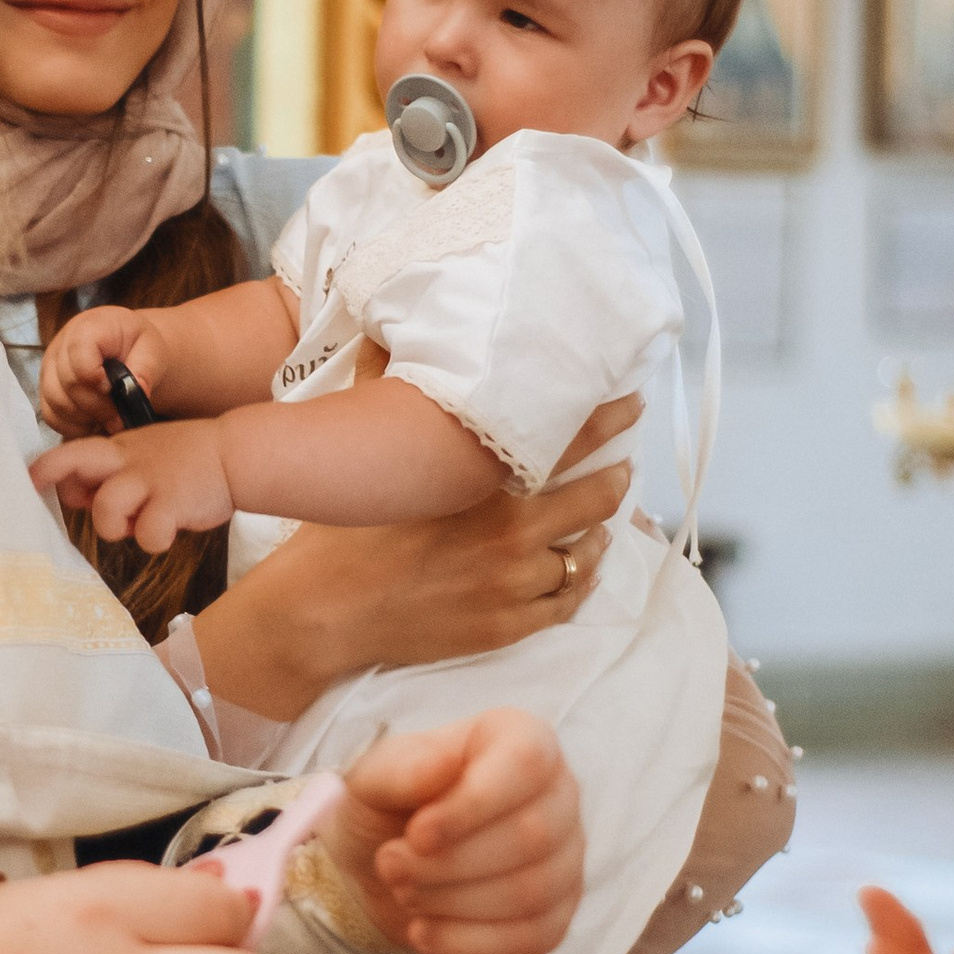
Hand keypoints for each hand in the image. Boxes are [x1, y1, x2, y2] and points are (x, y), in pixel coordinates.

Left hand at [33, 418, 234, 550]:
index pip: (70, 452)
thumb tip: (78, 496)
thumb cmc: (186, 459)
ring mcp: (149, 481)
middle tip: (39, 489)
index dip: (47, 470)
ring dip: (114, 527)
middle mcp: (127, 462)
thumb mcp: (144, 453)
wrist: (234, 455)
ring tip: (137, 523)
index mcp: (118, 449)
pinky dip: (154, 540)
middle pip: (74, 461)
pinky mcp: (172, 504)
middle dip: (53, 476)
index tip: (30, 481)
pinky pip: (147, 535)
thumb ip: (112, 472)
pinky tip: (167, 531)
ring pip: (105, 510)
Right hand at [38, 304, 165, 434]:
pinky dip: (74, 427)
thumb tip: (139, 392)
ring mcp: (49, 370)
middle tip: (120, 417)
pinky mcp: (46, 391)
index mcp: (87, 328)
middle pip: (68, 385)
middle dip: (97, 407)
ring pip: (57, 404)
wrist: (123, 348)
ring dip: (85, 419)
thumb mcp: (151, 349)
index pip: (79, 356)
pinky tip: (94, 422)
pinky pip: (51, 417)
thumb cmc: (136, 346)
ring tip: (109, 418)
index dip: (95, 379)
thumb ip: (146, 369)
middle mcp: (60, 346)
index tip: (113, 389)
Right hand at [192, 398, 641, 720]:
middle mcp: (512, 530)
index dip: (608, 417)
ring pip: (587, 552)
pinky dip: (581, 580)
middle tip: (623, 461)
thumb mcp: (365, 448)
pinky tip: (580, 567)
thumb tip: (380, 329)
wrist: (324, 612)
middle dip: (615, 474)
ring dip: (598, 532)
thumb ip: (380, 384)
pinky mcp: (508, 624)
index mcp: (483, 481)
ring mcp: (514, 583)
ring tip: (602, 518)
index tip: (629, 402)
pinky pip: (568, 601)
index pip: (569, 438)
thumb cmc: (340, 531)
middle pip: (595, 497)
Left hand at [329, 710, 584, 953]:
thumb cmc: (388, 805)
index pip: (526, 764)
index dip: (474, 804)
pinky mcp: (558, 913)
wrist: (383, 867)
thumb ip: (401, 769)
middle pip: (532, 835)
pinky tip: (422, 931)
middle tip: (390, 865)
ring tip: (403, 892)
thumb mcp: (374, 777)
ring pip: (533, 891)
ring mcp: (566, 856)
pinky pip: (533, 937)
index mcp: (521, 738)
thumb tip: (438, 767)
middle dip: (449, 863)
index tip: (418, 834)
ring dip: (453, 902)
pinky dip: (468, 942)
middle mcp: (559, 792)